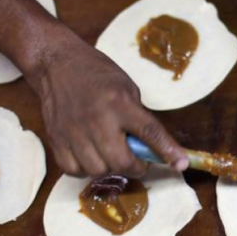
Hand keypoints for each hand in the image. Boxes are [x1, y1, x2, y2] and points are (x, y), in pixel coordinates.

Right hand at [25, 29, 188, 177]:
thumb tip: (152, 147)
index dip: (167, 151)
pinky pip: (73, 170)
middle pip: (121, 161)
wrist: (57, 64)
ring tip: (111, 154)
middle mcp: (97, 119)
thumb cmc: (98, 74)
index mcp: (120, 103)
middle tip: (138, 161)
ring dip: (110, 168)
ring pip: (97, 170)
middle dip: (136, 167)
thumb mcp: (127, 88)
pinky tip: (90, 156)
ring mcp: (74, 132)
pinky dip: (85, 169)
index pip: (150, 132)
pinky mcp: (56, 139)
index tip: (181, 164)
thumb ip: (138, 117)